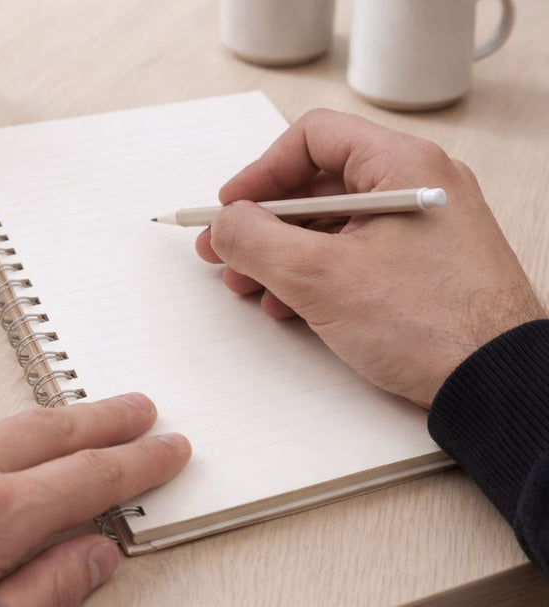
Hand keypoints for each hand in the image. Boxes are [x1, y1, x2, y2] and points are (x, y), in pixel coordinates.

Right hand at [195, 109, 544, 406]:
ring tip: (251, 286)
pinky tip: (291, 304)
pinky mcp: (425, 264)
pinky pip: (356, 252)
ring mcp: (424, 227)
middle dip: (264, 222)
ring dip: (283, 252)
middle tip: (226, 250)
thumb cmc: (432, 326)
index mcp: (402, 166)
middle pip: (318, 184)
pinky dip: (316, 272)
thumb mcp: (318, 277)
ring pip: (333, 223)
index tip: (231, 206)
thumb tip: (224, 225)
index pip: (314, 138)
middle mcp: (418, 186)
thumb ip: (256, 241)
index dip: (261, 171)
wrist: (496, 384)